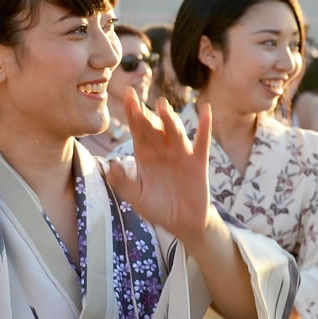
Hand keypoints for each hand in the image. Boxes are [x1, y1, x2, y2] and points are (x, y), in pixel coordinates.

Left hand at [107, 89, 214, 241]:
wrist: (182, 222)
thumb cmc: (157, 207)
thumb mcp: (136, 197)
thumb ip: (123, 182)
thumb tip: (112, 165)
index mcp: (145, 155)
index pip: (137, 130)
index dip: (133, 113)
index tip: (128, 95)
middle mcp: (162, 150)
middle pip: (153, 128)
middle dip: (146, 114)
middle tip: (138, 99)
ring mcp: (180, 153)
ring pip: (173, 132)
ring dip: (169, 119)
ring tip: (162, 106)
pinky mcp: (197, 162)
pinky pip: (201, 141)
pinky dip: (204, 126)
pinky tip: (205, 110)